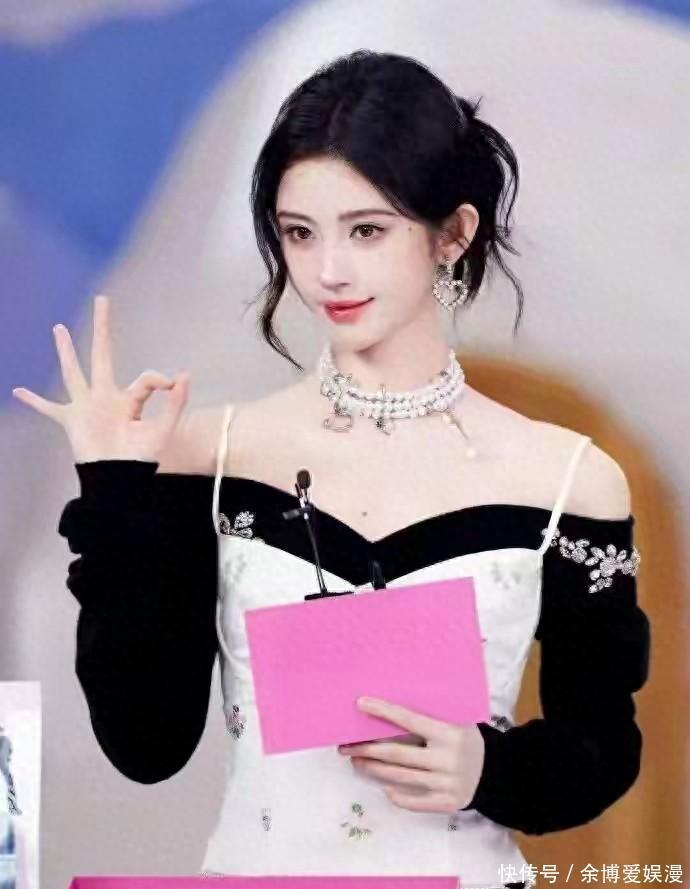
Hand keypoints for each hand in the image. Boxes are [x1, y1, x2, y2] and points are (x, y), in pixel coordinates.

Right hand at [12, 295, 188, 462]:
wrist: (119, 480)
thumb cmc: (142, 458)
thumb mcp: (164, 429)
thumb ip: (175, 403)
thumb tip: (184, 374)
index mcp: (131, 399)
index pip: (145, 378)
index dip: (158, 378)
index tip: (172, 383)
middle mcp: (107, 397)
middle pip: (103, 354)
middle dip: (103, 328)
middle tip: (102, 300)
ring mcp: (86, 406)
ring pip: (73, 372)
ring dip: (66, 351)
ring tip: (58, 328)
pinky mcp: (71, 420)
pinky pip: (48, 408)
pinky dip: (33, 402)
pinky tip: (17, 391)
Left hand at [337, 697, 484, 813]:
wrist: (499, 772)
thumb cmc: (469, 742)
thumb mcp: (455, 725)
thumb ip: (428, 724)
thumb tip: (389, 717)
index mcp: (447, 734)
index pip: (409, 719)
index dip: (383, 711)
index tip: (360, 704)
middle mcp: (444, 759)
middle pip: (397, 754)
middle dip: (368, 750)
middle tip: (346, 746)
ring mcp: (445, 783)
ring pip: (400, 777)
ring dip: (374, 770)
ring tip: (357, 763)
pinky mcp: (446, 803)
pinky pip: (414, 801)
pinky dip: (396, 795)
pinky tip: (383, 786)